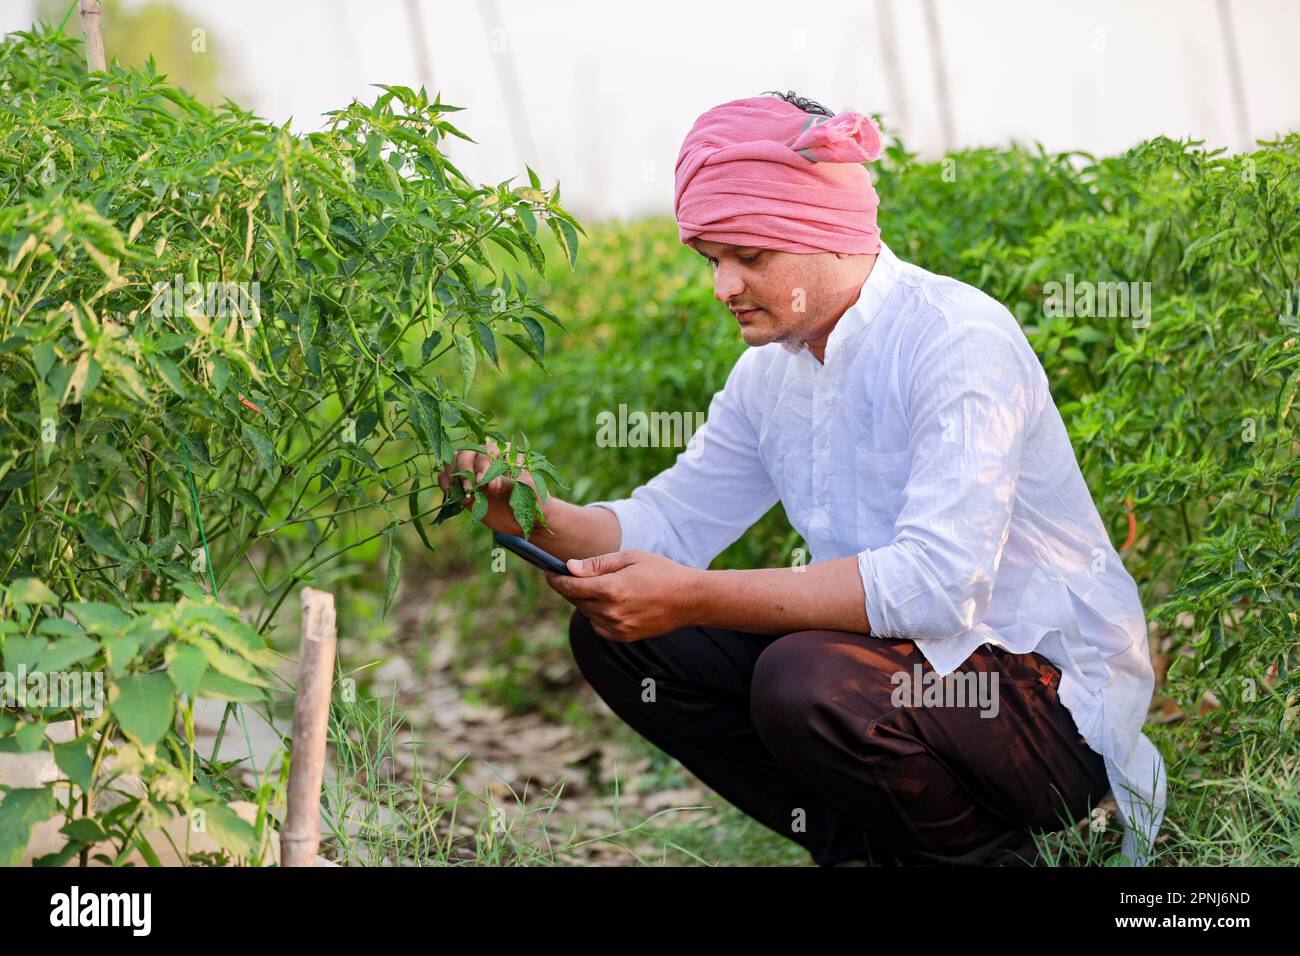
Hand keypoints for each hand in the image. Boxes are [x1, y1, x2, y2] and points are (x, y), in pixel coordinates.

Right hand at [437, 439, 545, 536]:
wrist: (526, 521)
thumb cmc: (533, 501)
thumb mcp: (527, 492)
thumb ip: (509, 484)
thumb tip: (490, 483)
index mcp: (506, 453)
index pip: (488, 450)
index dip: (483, 464)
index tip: (483, 482)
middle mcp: (487, 458)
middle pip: (466, 453)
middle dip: (465, 470)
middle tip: (471, 490)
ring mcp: (473, 471)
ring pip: (453, 461)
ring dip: (453, 476)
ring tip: (464, 493)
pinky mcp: (464, 485)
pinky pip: (447, 478)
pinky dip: (446, 484)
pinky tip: (454, 495)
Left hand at [543, 549, 701, 641]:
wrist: (690, 599)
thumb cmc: (661, 572)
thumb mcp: (629, 558)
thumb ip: (597, 564)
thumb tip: (570, 568)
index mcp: (611, 589)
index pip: (570, 587)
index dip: (556, 579)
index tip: (549, 572)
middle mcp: (611, 612)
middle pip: (577, 600)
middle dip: (572, 587)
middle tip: (573, 575)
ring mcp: (618, 628)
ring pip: (587, 614)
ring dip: (586, 601)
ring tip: (601, 587)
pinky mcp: (624, 637)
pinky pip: (599, 626)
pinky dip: (598, 615)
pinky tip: (612, 602)